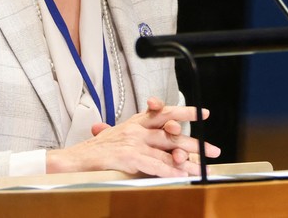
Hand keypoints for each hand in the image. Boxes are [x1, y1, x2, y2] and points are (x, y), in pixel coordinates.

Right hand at [47, 97, 220, 177]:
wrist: (74, 160)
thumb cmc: (95, 152)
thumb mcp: (117, 136)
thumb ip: (135, 135)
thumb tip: (154, 141)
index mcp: (134, 121)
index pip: (164, 111)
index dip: (185, 110)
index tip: (203, 113)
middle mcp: (136, 128)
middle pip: (171, 130)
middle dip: (194, 141)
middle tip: (213, 149)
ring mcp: (132, 142)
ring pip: (167, 150)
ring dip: (188, 160)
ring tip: (203, 167)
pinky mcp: (128, 157)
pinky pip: (155, 165)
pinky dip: (170, 171)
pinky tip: (182, 175)